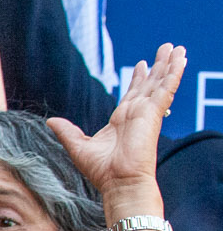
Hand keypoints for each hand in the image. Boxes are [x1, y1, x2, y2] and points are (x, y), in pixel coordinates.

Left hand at [49, 42, 184, 203]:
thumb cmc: (102, 171)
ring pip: (161, 83)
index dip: (139, 78)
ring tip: (178, 49)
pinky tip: (179, 62)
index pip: (133, 93)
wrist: (118, 182)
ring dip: (170, 65)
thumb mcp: (78, 146)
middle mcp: (136, 114)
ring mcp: (147, 113)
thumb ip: (66, 131)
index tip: (143, 65)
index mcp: (121, 120)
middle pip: (150, 84)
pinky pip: (166, 90)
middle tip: (167, 48)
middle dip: (158, 66)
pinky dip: (173, 75)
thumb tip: (50, 120)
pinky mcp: (153, 115)